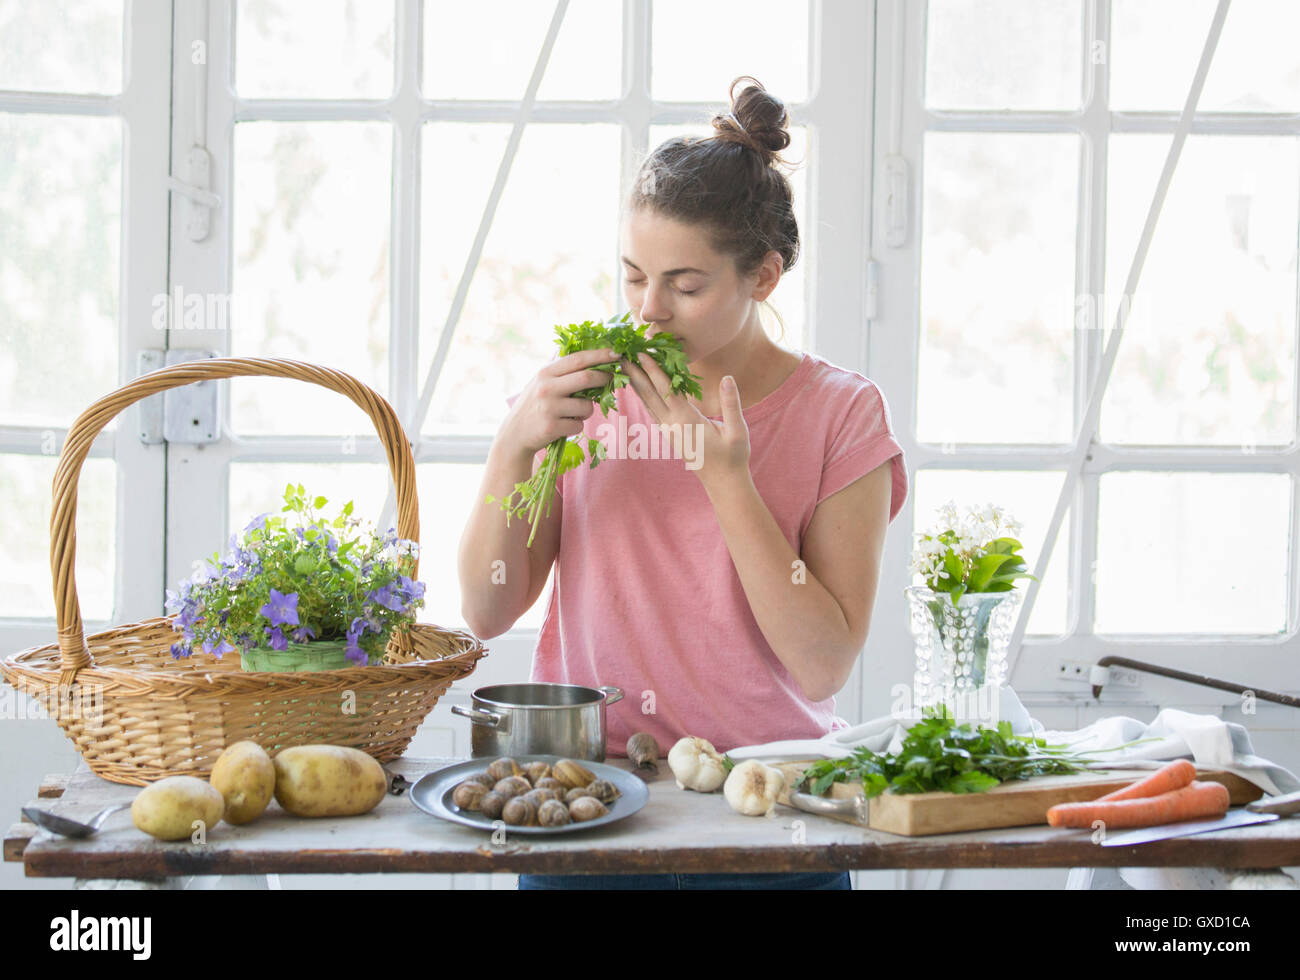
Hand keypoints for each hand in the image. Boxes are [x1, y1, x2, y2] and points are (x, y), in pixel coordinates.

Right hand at [497, 348, 619, 460]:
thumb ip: (561, 371)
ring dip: (588, 410)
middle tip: (611, 379)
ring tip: (574, 413)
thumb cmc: (534, 405)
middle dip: (604, 378)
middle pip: (586, 378)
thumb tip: (591, 358)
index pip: (577, 359)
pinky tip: (564, 426)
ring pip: (586, 406)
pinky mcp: (552, 427)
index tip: (615, 353)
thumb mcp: (541, 382)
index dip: (599, 355)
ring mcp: (549, 407)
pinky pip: (579, 425)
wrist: (515, 434)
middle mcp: (546, 387)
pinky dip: (577, 425)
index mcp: (545, 373)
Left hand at [620, 350, 751, 489]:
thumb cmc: (733, 457)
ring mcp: (669, 431)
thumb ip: (732, 403)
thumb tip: (728, 378)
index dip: (653, 371)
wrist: (724, 482)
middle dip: (636, 374)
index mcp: (687, 422)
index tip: (641, 354)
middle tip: (621, 356)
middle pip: (650, 396)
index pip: (666, 391)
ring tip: (625, 368)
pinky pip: (654, 412)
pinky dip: (645, 397)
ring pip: (649, 404)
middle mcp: (673, 426)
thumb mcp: (737, 431)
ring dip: (637, 385)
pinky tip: (640, 389)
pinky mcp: (670, 435)